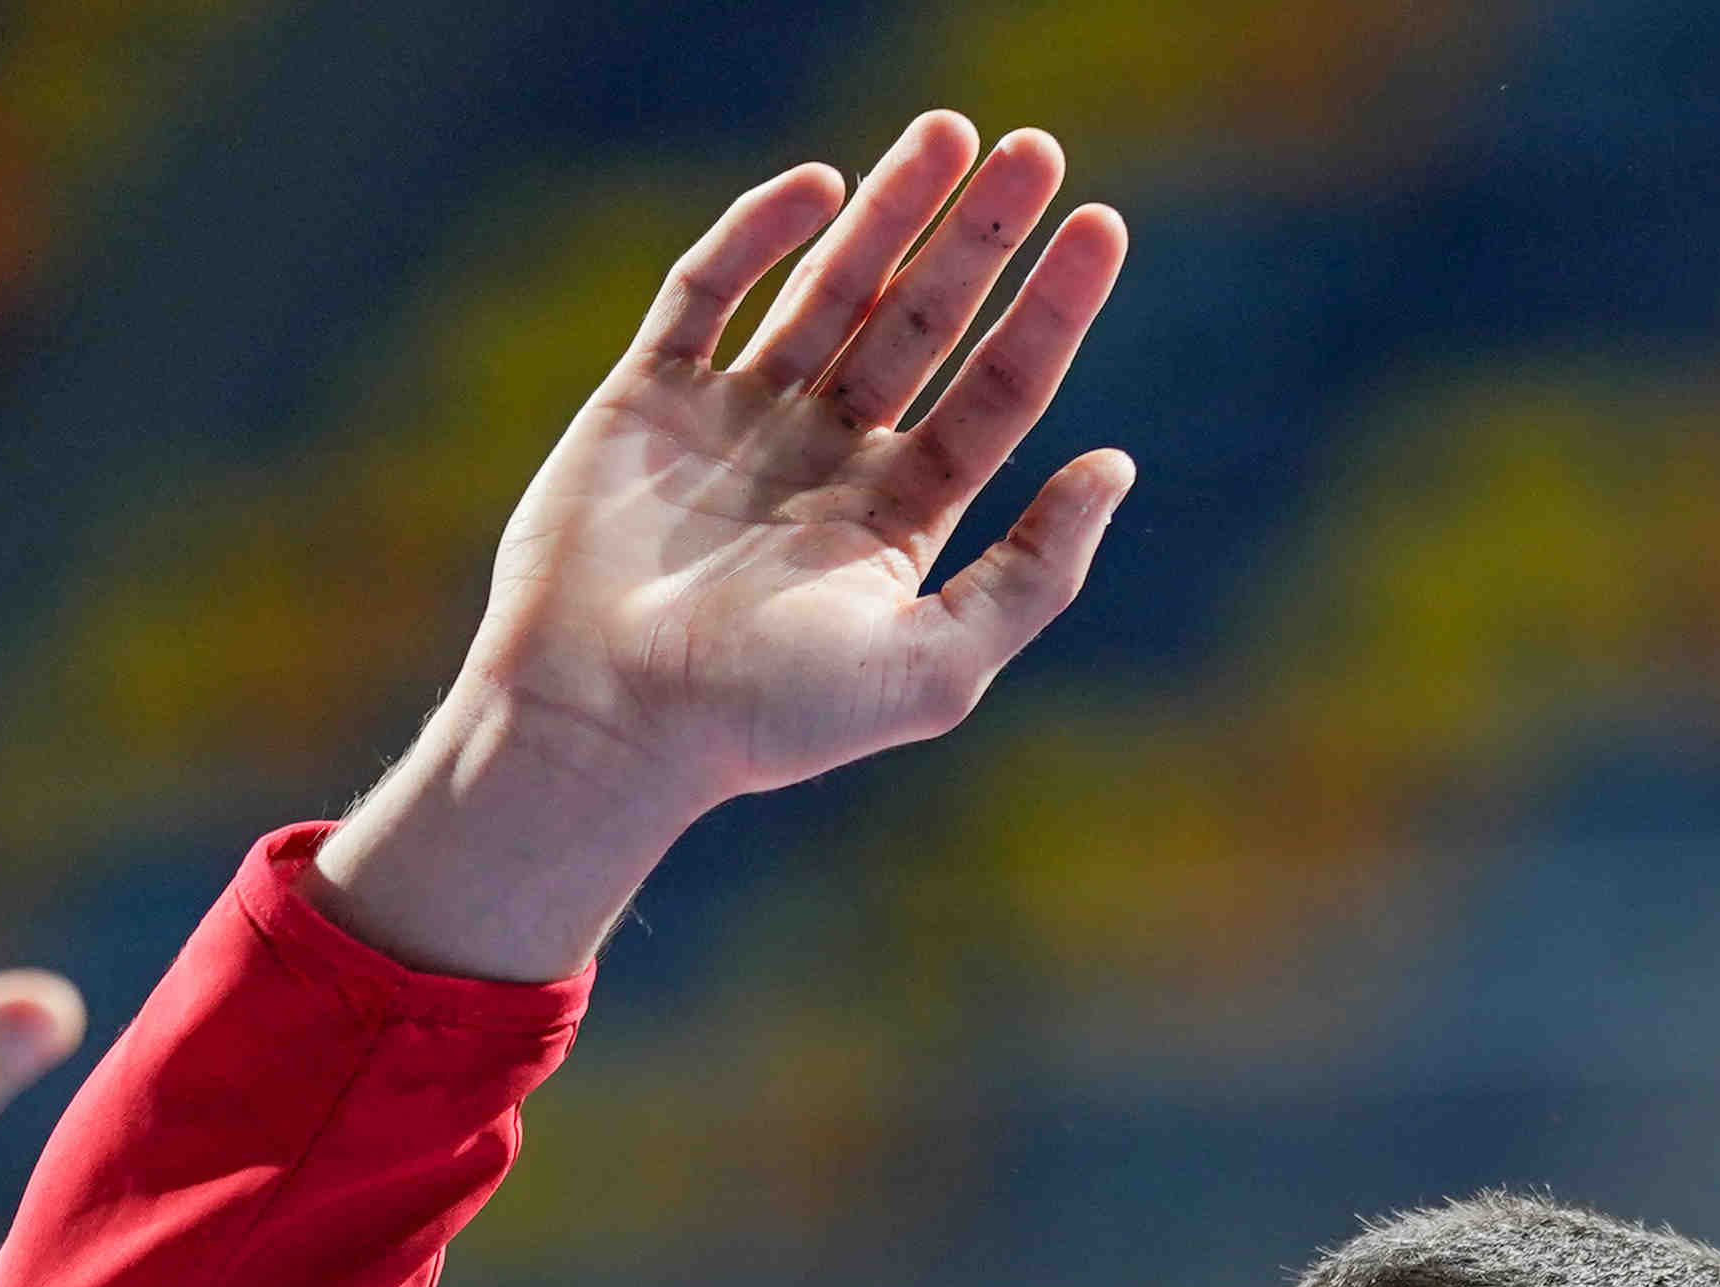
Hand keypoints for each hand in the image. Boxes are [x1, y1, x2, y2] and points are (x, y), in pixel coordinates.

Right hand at [315, 115, 1135, 981]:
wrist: (602, 721)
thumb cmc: (764, 719)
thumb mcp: (934, 669)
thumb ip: (1034, 575)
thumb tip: (1117, 464)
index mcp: (898, 519)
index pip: (997, 391)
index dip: (1052, 309)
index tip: (1101, 225)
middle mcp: (826, 459)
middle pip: (926, 322)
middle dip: (980, 236)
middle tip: (1036, 150)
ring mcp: (736, 419)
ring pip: (831, 288)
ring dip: (891, 209)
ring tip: (949, 131)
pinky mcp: (647, 397)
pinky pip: (707, 291)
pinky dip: (759, 234)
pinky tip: (823, 186)